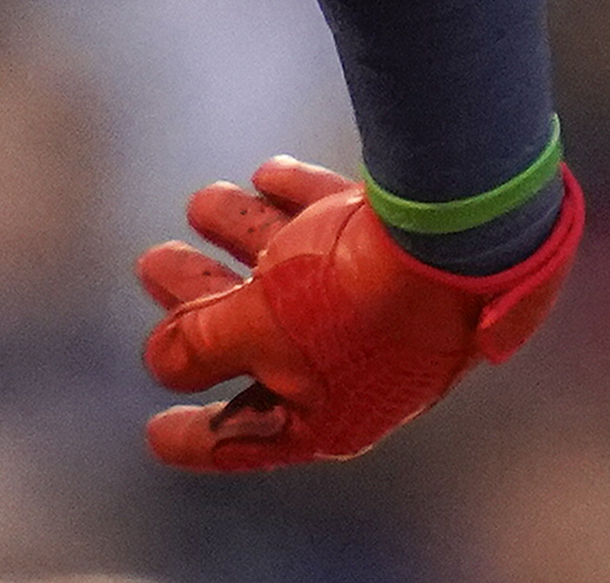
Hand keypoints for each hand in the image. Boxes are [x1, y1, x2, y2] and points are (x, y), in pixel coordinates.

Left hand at [137, 155, 581, 470]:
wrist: (457, 233)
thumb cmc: (352, 299)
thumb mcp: (257, 331)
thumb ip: (201, 345)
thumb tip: (161, 361)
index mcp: (328, 412)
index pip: (248, 434)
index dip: (198, 437)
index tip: (156, 435)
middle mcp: (357, 366)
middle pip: (258, 339)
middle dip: (201, 303)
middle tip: (152, 264)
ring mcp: (383, 306)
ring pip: (295, 272)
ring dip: (243, 234)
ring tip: (200, 202)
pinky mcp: (402, 248)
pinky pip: (336, 225)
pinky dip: (297, 200)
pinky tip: (265, 173)